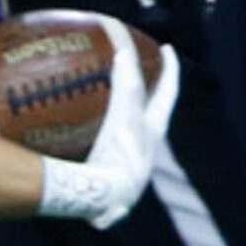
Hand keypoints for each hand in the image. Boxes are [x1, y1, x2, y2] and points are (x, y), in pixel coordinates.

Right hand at [71, 17, 181, 228]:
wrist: (103, 197)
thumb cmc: (119, 154)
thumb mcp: (124, 113)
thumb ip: (126, 82)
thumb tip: (124, 50)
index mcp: (154, 129)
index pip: (168, 91)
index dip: (171, 68)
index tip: (168, 48)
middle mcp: (146, 147)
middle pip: (153, 113)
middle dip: (149, 94)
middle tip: (138, 75)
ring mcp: (126, 163)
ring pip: (130, 134)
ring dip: (122, 118)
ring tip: (106, 105)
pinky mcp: (106, 176)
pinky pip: (103, 150)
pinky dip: (93, 139)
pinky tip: (74, 139)